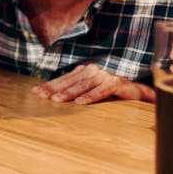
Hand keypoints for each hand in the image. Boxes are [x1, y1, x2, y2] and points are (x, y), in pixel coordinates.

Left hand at [31, 64, 155, 104]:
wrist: (136, 93)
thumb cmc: (109, 92)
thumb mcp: (90, 89)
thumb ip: (75, 89)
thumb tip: (51, 96)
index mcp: (84, 70)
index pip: (63, 79)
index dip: (49, 86)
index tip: (35, 92)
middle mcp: (93, 70)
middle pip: (70, 81)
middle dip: (54, 89)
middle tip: (42, 97)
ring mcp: (104, 75)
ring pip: (83, 85)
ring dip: (69, 93)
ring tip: (56, 100)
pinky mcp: (116, 83)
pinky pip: (101, 91)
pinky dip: (90, 96)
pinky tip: (80, 103)